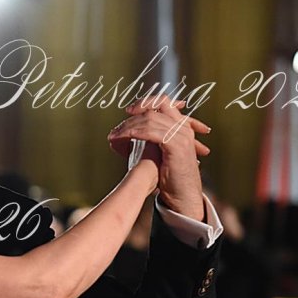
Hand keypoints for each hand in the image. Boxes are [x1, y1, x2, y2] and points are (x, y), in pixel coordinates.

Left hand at [108, 97, 210, 220]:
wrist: (183, 195)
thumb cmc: (169, 178)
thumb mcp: (159, 154)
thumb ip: (148, 140)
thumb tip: (123, 137)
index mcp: (181, 126)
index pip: (163, 102)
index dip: (145, 102)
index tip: (128, 111)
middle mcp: (182, 128)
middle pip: (154, 109)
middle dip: (131, 118)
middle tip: (116, 130)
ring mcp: (181, 135)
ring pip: (149, 120)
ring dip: (128, 127)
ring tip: (114, 136)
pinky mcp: (176, 145)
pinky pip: (151, 132)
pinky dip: (134, 133)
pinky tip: (122, 139)